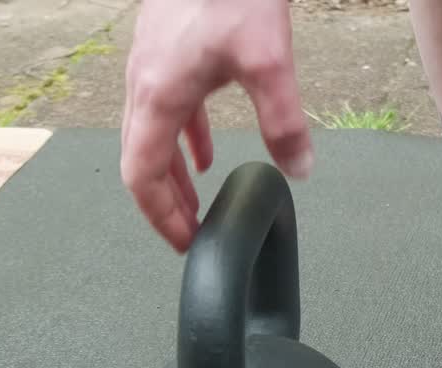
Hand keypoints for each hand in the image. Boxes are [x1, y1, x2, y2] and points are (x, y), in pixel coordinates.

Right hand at [121, 0, 312, 251]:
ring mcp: (152, 64)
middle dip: (164, 203)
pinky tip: (205, 153)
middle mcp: (144, 82)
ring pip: (152, 133)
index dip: (160, 217)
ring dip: (171, 172)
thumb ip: (284, 122)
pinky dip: (183, 138)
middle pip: (141, 159)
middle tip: (190, 234)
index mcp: (157, 95)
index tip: (185, 243)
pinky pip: (168, 108)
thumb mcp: (269, 62)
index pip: (141, 176)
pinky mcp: (170, 49)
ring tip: (194, 203)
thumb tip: (300, 171)